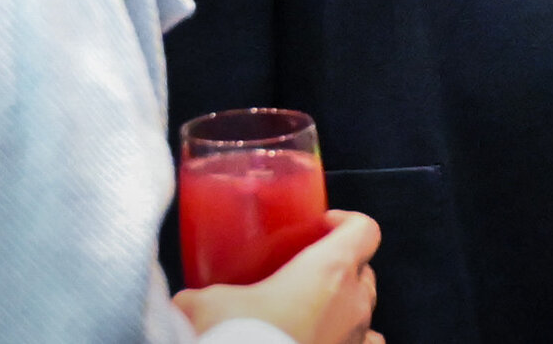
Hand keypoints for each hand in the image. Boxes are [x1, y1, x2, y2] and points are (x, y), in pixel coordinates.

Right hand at [174, 210, 381, 343]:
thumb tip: (185, 301)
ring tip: (319, 312)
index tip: (323, 225)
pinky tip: (329, 341)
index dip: (346, 222)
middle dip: (342, 268)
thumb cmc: (237, 338)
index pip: (364, 229)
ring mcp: (357, 338)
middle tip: (308, 274)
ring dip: (348, 306)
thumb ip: (201, 295)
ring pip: (367, 310)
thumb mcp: (205, 305)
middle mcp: (353, 303)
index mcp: (330, 270)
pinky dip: (352, 341)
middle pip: (365, 270)